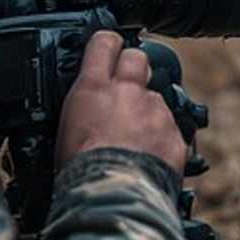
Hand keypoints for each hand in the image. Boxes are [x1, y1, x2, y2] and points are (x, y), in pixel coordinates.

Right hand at [56, 31, 186, 174]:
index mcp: (93, 88)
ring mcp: (155, 111)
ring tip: (135, 138)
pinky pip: (172, 128)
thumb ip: (80, 109)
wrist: (112, 198)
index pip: (104, 42)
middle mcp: (128, 92)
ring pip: (157, 96)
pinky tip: (149, 157)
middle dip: (134, 66)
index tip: (108, 48)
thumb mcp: (63, 131)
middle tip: (125, 86)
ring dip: (148, 110)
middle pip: (138, 57)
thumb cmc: (80, 171)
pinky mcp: (175, 134)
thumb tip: (81, 110)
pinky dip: (162, 138)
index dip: (107, 43)